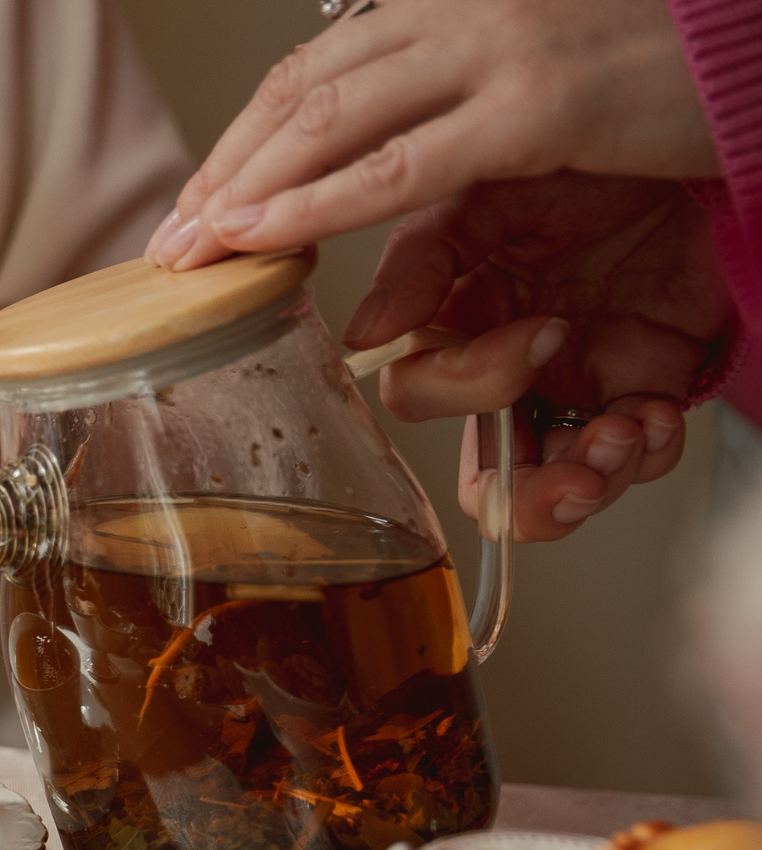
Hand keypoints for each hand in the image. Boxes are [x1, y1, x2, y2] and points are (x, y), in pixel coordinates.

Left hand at [151, 0, 717, 269]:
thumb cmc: (657, 88)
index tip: (192, 203)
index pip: (315, 73)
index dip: (241, 141)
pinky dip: (316, 205)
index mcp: (449, 12)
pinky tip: (262, 235)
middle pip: (300, 94)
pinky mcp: (536, 106)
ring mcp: (495, 54)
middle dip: (223, 172)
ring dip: (246, 191)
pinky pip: (399, 165)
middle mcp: (459, 18)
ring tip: (192, 249)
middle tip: (166, 242)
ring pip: (329, 122)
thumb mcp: (528, 116)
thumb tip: (382, 258)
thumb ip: (447, 163)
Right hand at [352, 175, 728, 539]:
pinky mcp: (647, 384)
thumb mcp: (495, 190)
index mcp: (459, 318)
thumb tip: (363, 333)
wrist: (703, 138)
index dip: (471, 389)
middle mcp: (511, 362)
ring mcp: (579, 380)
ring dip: (593, 481)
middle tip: (575, 476)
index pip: (425, 394)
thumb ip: (423, 258)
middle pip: (489, 470)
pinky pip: (637, 456)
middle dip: (529, 494)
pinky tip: (658, 416)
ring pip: (558, 481)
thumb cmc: (597, 152)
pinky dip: (650, 452)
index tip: (538, 337)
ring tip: (626, 437)